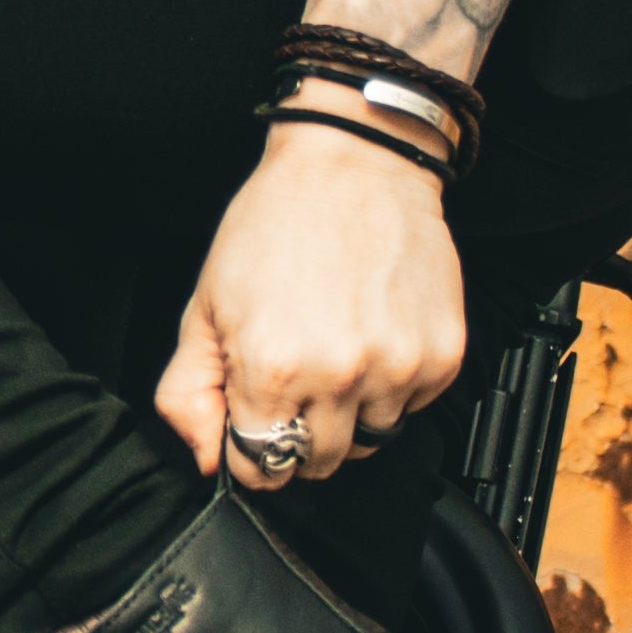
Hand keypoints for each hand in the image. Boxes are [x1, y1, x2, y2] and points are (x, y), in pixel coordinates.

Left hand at [157, 118, 468, 489]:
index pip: (259, 467)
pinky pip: (412, 410)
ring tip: (334, 353)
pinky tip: (371, 339)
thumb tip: (208, 456)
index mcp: (272, 367)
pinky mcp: (442, 357)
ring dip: (347, 415)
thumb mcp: (206, 304)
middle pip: (316, 465)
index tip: (253, 422)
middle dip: (296, 437)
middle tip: (293, 382)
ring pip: (369, 443)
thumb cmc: (277, 223)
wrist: (355, 165)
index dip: (249, 449)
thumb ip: (189, 390)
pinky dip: (390, 389)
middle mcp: (339, 376)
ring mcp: (398, 368)